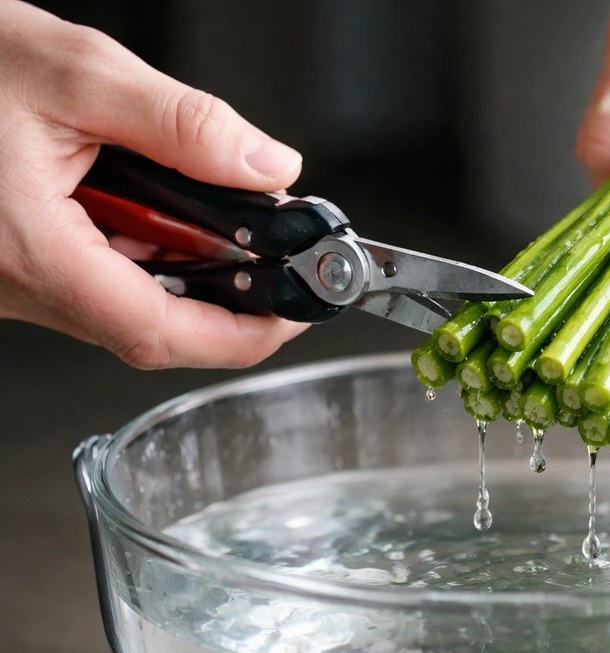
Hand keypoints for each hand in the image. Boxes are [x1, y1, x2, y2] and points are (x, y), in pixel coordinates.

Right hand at [0, 0, 307, 368]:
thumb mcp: (72, 72)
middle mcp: (19, 285)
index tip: (293, 314)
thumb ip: (181, 123)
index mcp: (32, 252)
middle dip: (229, 303)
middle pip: (153, 329)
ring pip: (126, 308)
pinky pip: (96, 283)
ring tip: (223, 224)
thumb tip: (266, 166)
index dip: (241, 334)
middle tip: (276, 263)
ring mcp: (15, 283)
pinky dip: (146, 258)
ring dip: (189, 276)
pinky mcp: (15, 267)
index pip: (159, 332)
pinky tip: (160, 213)